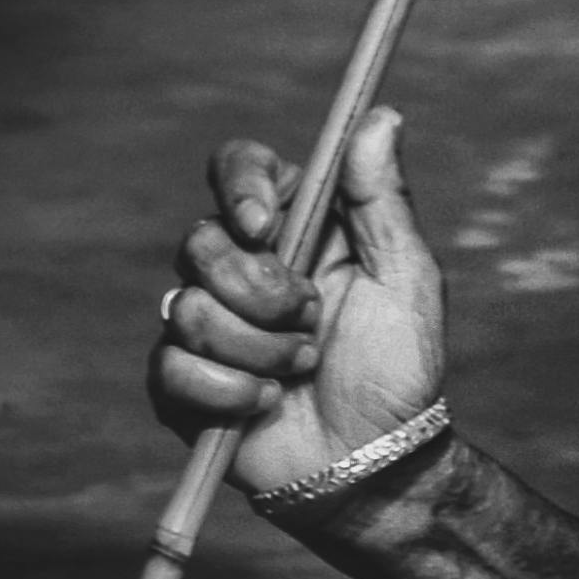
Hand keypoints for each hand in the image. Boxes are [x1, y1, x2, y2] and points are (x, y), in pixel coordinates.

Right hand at [147, 107, 445, 505]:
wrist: (374, 462)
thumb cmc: (399, 368)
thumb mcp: (406, 278)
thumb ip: (384, 198)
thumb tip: (380, 115)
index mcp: (291, 227)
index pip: (238, 168)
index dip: (239, 187)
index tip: (265, 225)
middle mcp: (239, 266)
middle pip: (201, 242)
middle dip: (263, 294)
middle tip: (313, 323)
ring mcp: (204, 324)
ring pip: (188, 311)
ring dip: (259, 352)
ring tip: (300, 371)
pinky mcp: (181, 382)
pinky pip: (172, 369)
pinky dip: (231, 394)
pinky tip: (267, 407)